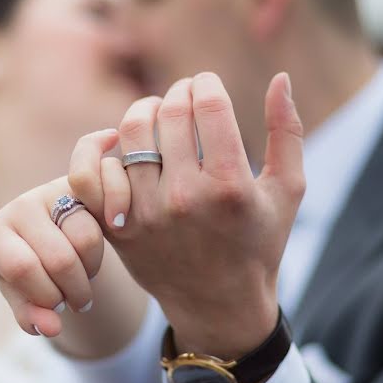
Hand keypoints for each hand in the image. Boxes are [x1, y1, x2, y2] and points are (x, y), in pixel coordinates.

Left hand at [0, 131, 147, 355]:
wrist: (50, 234)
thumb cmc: (32, 268)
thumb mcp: (25, 295)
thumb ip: (33, 314)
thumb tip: (50, 329)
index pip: (22, 268)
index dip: (46, 296)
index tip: (55, 308)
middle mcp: (20, 206)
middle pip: (59, 259)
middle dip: (74, 292)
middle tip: (76, 302)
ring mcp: (51, 191)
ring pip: (86, 240)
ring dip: (90, 272)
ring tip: (81, 277)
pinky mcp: (82, 186)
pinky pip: (104, 221)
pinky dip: (104, 250)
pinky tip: (94, 255)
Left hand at [71, 72, 303, 358]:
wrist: (218, 305)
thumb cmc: (259, 242)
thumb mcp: (287, 191)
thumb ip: (288, 132)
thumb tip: (280, 78)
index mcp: (229, 187)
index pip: (208, 106)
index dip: (206, 83)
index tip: (207, 83)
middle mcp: (184, 199)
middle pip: (169, 113)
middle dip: (178, 92)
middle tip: (184, 95)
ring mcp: (145, 215)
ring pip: (130, 133)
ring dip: (144, 110)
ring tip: (157, 111)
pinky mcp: (118, 228)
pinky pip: (93, 172)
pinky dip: (99, 148)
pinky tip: (119, 140)